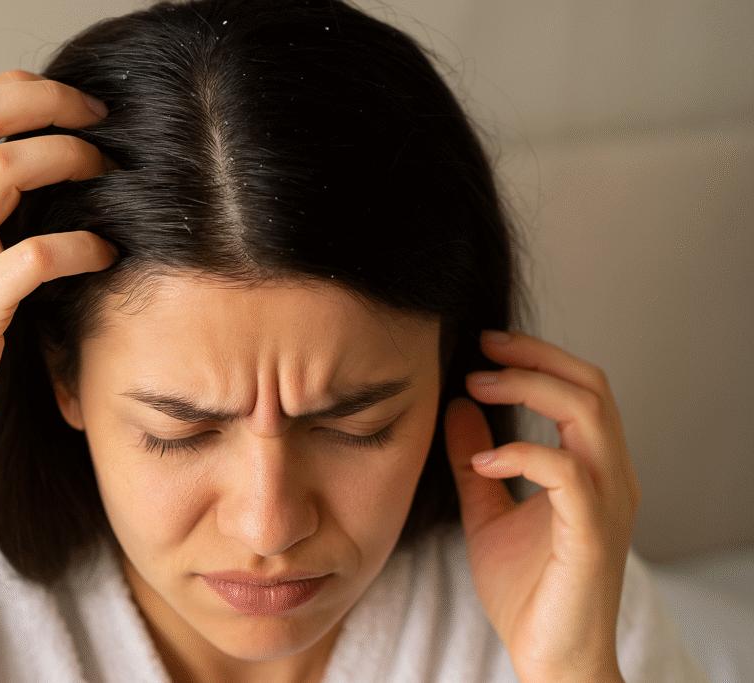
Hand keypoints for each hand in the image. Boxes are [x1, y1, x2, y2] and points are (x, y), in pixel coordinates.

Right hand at [0, 70, 114, 465]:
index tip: (66, 101)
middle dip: (46, 100)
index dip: (16, 88)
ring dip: (66, 158)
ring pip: (4, 169)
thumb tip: (24, 178)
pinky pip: (37, 257)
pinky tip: (106, 253)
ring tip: (104, 170)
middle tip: (96, 116)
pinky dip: (82, 245)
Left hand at [444, 331, 639, 682]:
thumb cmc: (526, 591)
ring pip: (589, 415)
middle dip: (535, 357)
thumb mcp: (487, 511)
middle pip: (592, 386)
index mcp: (593, 469)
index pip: (581, 388)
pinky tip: (482, 459)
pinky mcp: (592, 534)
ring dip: (529, 388)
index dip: (537, 357)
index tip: (485, 345)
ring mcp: (608, 505)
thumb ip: (476, 460)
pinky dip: (521, 452)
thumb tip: (460, 405)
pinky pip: (567, 473)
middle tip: (482, 348)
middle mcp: (612, 479)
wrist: (549, 658)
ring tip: (476, 386)